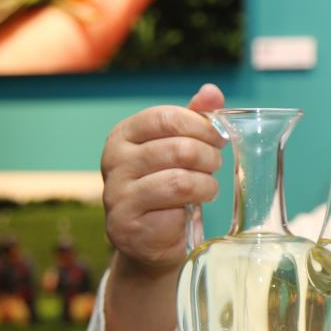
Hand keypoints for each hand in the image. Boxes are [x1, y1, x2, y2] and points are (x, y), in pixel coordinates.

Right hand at [100, 83, 225, 275]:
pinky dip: (194, 206)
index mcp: (124, 135)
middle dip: (209, 157)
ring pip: (182, 179)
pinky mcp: (126, 223)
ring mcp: (116, 193)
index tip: (217, 138)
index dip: (201, 126)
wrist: (152, 238)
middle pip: (180, 148)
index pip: (166, 117)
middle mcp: (113, 161)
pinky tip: (191, 209)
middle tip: (213, 166)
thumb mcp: (180, 147)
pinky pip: (176, 207)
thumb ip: (194, 119)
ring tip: (206, 188)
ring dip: (206, 184)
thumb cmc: (169, 186)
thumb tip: (211, 92)